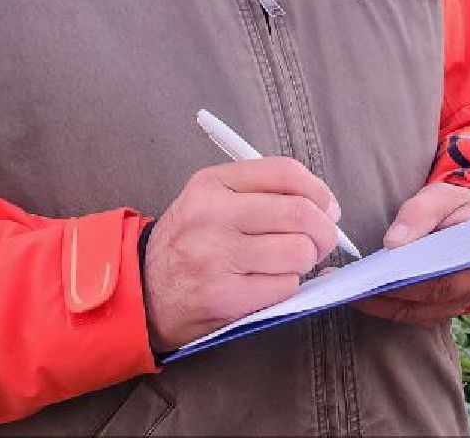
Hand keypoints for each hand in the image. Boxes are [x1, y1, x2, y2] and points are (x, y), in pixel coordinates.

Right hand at [143, 158, 343, 352]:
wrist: (142, 292)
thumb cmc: (189, 244)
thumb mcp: (211, 200)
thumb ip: (263, 193)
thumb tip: (328, 208)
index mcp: (212, 184)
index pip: (285, 172)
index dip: (319, 190)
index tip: (327, 207)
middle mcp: (212, 215)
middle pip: (300, 213)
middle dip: (324, 232)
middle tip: (320, 243)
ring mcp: (216, 257)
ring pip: (298, 252)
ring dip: (305, 262)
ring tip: (287, 265)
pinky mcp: (224, 296)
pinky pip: (285, 286)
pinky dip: (287, 287)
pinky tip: (267, 286)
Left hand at [352, 183, 469, 325]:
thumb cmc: (456, 208)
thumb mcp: (441, 197)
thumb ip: (419, 213)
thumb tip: (393, 243)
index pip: (440, 280)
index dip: (405, 282)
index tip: (372, 274)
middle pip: (423, 302)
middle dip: (383, 294)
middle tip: (348, 284)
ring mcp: (455, 303)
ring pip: (412, 313)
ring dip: (378, 304)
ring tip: (346, 290)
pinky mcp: (439, 308)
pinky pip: (409, 314)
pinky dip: (384, 307)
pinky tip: (361, 294)